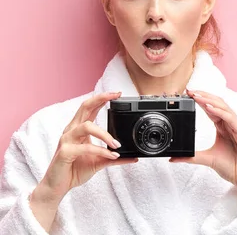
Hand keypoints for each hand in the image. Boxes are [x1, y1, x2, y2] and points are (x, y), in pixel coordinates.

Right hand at [31, 92, 137, 230]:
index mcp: (78, 129)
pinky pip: (85, 147)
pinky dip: (101, 150)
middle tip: (116, 96)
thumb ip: (114, 157)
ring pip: (87, 126)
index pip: (89, 108)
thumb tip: (133, 157)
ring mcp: (66, 140)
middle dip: (100, 99)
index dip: (102, 98)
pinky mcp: (65, 152)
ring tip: (117, 144)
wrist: (58, 188)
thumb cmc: (75, 171)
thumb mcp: (99, 162)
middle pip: (84, 107)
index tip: (117, 93)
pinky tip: (112, 156)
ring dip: (105, 134)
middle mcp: (71, 131)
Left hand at [170, 90, 236, 201]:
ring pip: (224, 107)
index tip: (187, 95)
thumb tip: (174, 158)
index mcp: (223, 127)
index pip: (211, 108)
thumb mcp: (207, 159)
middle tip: (189, 91)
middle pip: (217, 103)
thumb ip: (191, 157)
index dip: (200, 101)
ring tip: (197, 96)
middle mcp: (231, 124)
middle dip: (203, 96)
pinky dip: (219, 111)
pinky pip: (230, 118)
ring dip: (210, 100)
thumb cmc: (233, 167)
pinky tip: (209, 107)